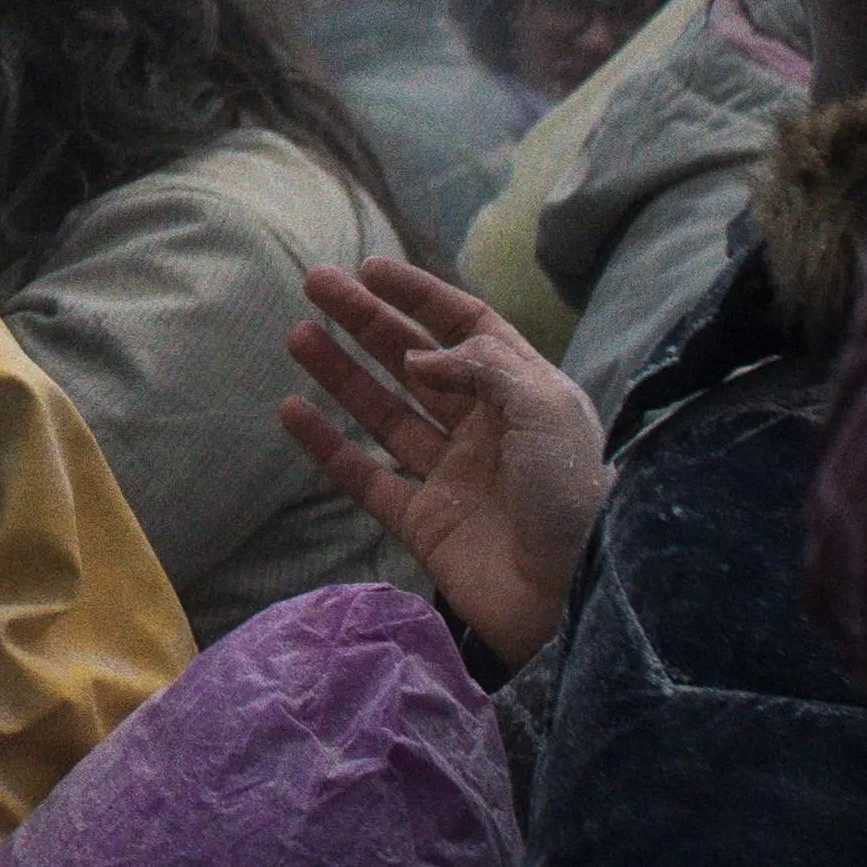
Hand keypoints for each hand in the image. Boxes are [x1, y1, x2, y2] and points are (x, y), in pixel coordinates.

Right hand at [279, 257, 607, 668]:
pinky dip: (327, 446)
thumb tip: (418, 358)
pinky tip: (293, 412)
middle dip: (367, 322)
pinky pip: (364, 476)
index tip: (371, 271)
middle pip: (415, 362)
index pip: (467, 329)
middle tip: (316, 284)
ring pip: (384, 412)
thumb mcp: (547, 408)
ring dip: (342, 373)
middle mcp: (484, 428)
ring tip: (298, 335)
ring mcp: (450, 476)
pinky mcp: (422, 522)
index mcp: (522, 394)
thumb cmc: (570, 493)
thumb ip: (482, 367)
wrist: (573, 595)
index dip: (420, 297)